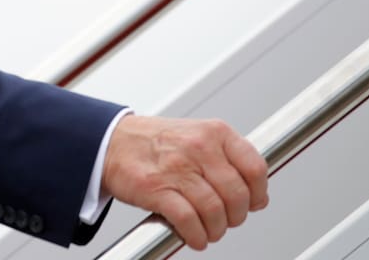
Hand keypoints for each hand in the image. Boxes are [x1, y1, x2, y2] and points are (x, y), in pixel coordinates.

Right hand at [101, 114, 268, 250]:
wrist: (111, 142)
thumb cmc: (154, 142)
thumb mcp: (197, 136)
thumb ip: (228, 160)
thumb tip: (257, 195)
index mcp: (214, 132)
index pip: (255, 168)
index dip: (257, 194)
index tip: (253, 203)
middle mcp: (198, 147)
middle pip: (237, 195)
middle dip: (235, 217)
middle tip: (226, 220)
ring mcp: (177, 168)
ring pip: (215, 211)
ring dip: (215, 230)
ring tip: (208, 230)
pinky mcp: (156, 189)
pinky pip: (188, 221)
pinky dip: (195, 235)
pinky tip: (193, 236)